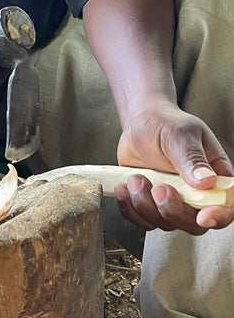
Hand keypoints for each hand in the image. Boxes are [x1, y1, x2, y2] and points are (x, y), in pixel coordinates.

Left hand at [115, 100, 233, 233]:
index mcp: (214, 176)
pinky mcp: (148, 202)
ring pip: (163, 222)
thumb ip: (192, 158)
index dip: (218, 216)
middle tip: (158, 188)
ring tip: (136, 178)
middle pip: (193, 223)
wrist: (140, 123)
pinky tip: (124, 188)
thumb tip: (208, 181)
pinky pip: (140, 218)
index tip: (203, 216)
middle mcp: (194, 194)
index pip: (226, 206)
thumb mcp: (180, 134)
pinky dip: (129, 208)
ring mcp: (171, 200)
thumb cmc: (165, 124)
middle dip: (172, 210)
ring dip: (145, 205)